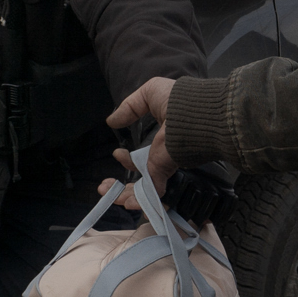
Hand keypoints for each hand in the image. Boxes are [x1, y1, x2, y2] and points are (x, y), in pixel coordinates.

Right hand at [100, 77, 178, 208]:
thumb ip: (130, 107)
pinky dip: (140, 200)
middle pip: (142, 177)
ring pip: (146, 188)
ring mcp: (165, 164)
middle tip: (105, 187)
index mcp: (162, 139)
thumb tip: (112, 121)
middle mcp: (163, 154)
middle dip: (123, 186)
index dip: (126, 159)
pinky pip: (152, 190)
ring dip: (127, 196)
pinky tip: (128, 202)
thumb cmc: (176, 98)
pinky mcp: (165, 170)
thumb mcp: (149, 94)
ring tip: (114, 198)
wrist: (192, 110)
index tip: (116, 154)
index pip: (142, 156)